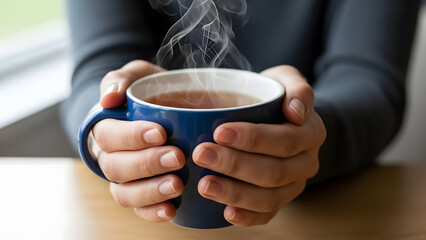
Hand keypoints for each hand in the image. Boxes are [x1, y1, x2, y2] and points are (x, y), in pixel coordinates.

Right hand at [92, 60, 185, 221]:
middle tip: (177, 157)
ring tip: (176, 185)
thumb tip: (108, 98)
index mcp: (106, 127)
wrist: (167, 108)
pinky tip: (171, 209)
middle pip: (116, 167)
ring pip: (124, 192)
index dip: (132, 137)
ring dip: (150, 191)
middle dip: (147, 163)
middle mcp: (110, 156)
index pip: (109, 135)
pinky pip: (139, 210)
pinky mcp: (141, 193)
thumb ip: (121, 79)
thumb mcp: (138, 75)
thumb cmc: (150, 92)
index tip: (160, 132)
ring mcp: (125, 178)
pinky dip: (152, 212)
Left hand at [193, 65, 325, 226]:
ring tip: (205, 185)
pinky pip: (268, 215)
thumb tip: (296, 112)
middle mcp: (306, 163)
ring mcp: (294, 185)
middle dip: (235, 164)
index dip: (252, 138)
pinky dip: (247, 217)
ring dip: (235, 193)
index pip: (284, 140)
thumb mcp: (289, 80)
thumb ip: (297, 89)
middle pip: (273, 171)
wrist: (283, 118)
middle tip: (202, 155)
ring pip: (269, 197)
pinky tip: (225, 213)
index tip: (219, 131)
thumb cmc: (278, 97)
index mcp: (311, 133)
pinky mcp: (281, 199)